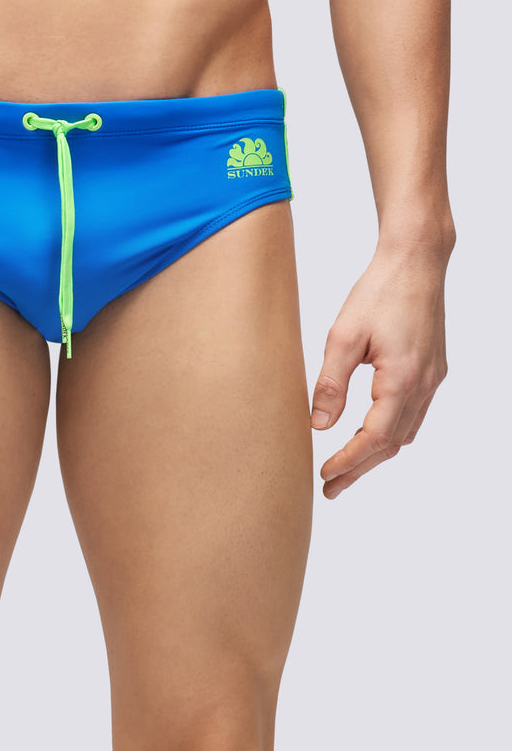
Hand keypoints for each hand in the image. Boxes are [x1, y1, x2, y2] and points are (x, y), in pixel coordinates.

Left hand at [310, 241, 449, 498]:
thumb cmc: (378, 291)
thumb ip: (330, 383)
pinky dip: (391, 432)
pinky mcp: (432, 369)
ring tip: (346, 470)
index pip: (375, 437)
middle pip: (392, 443)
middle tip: (330, 489)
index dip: (349, 461)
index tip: (324, 476)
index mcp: (402, 379)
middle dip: (360, 468)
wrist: (416, 261)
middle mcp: (424, 385)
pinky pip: (413, 414)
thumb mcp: (343, 336)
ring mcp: (432, 378)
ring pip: (406, 432)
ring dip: (376, 454)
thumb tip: (318, 425)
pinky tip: (372, 436)